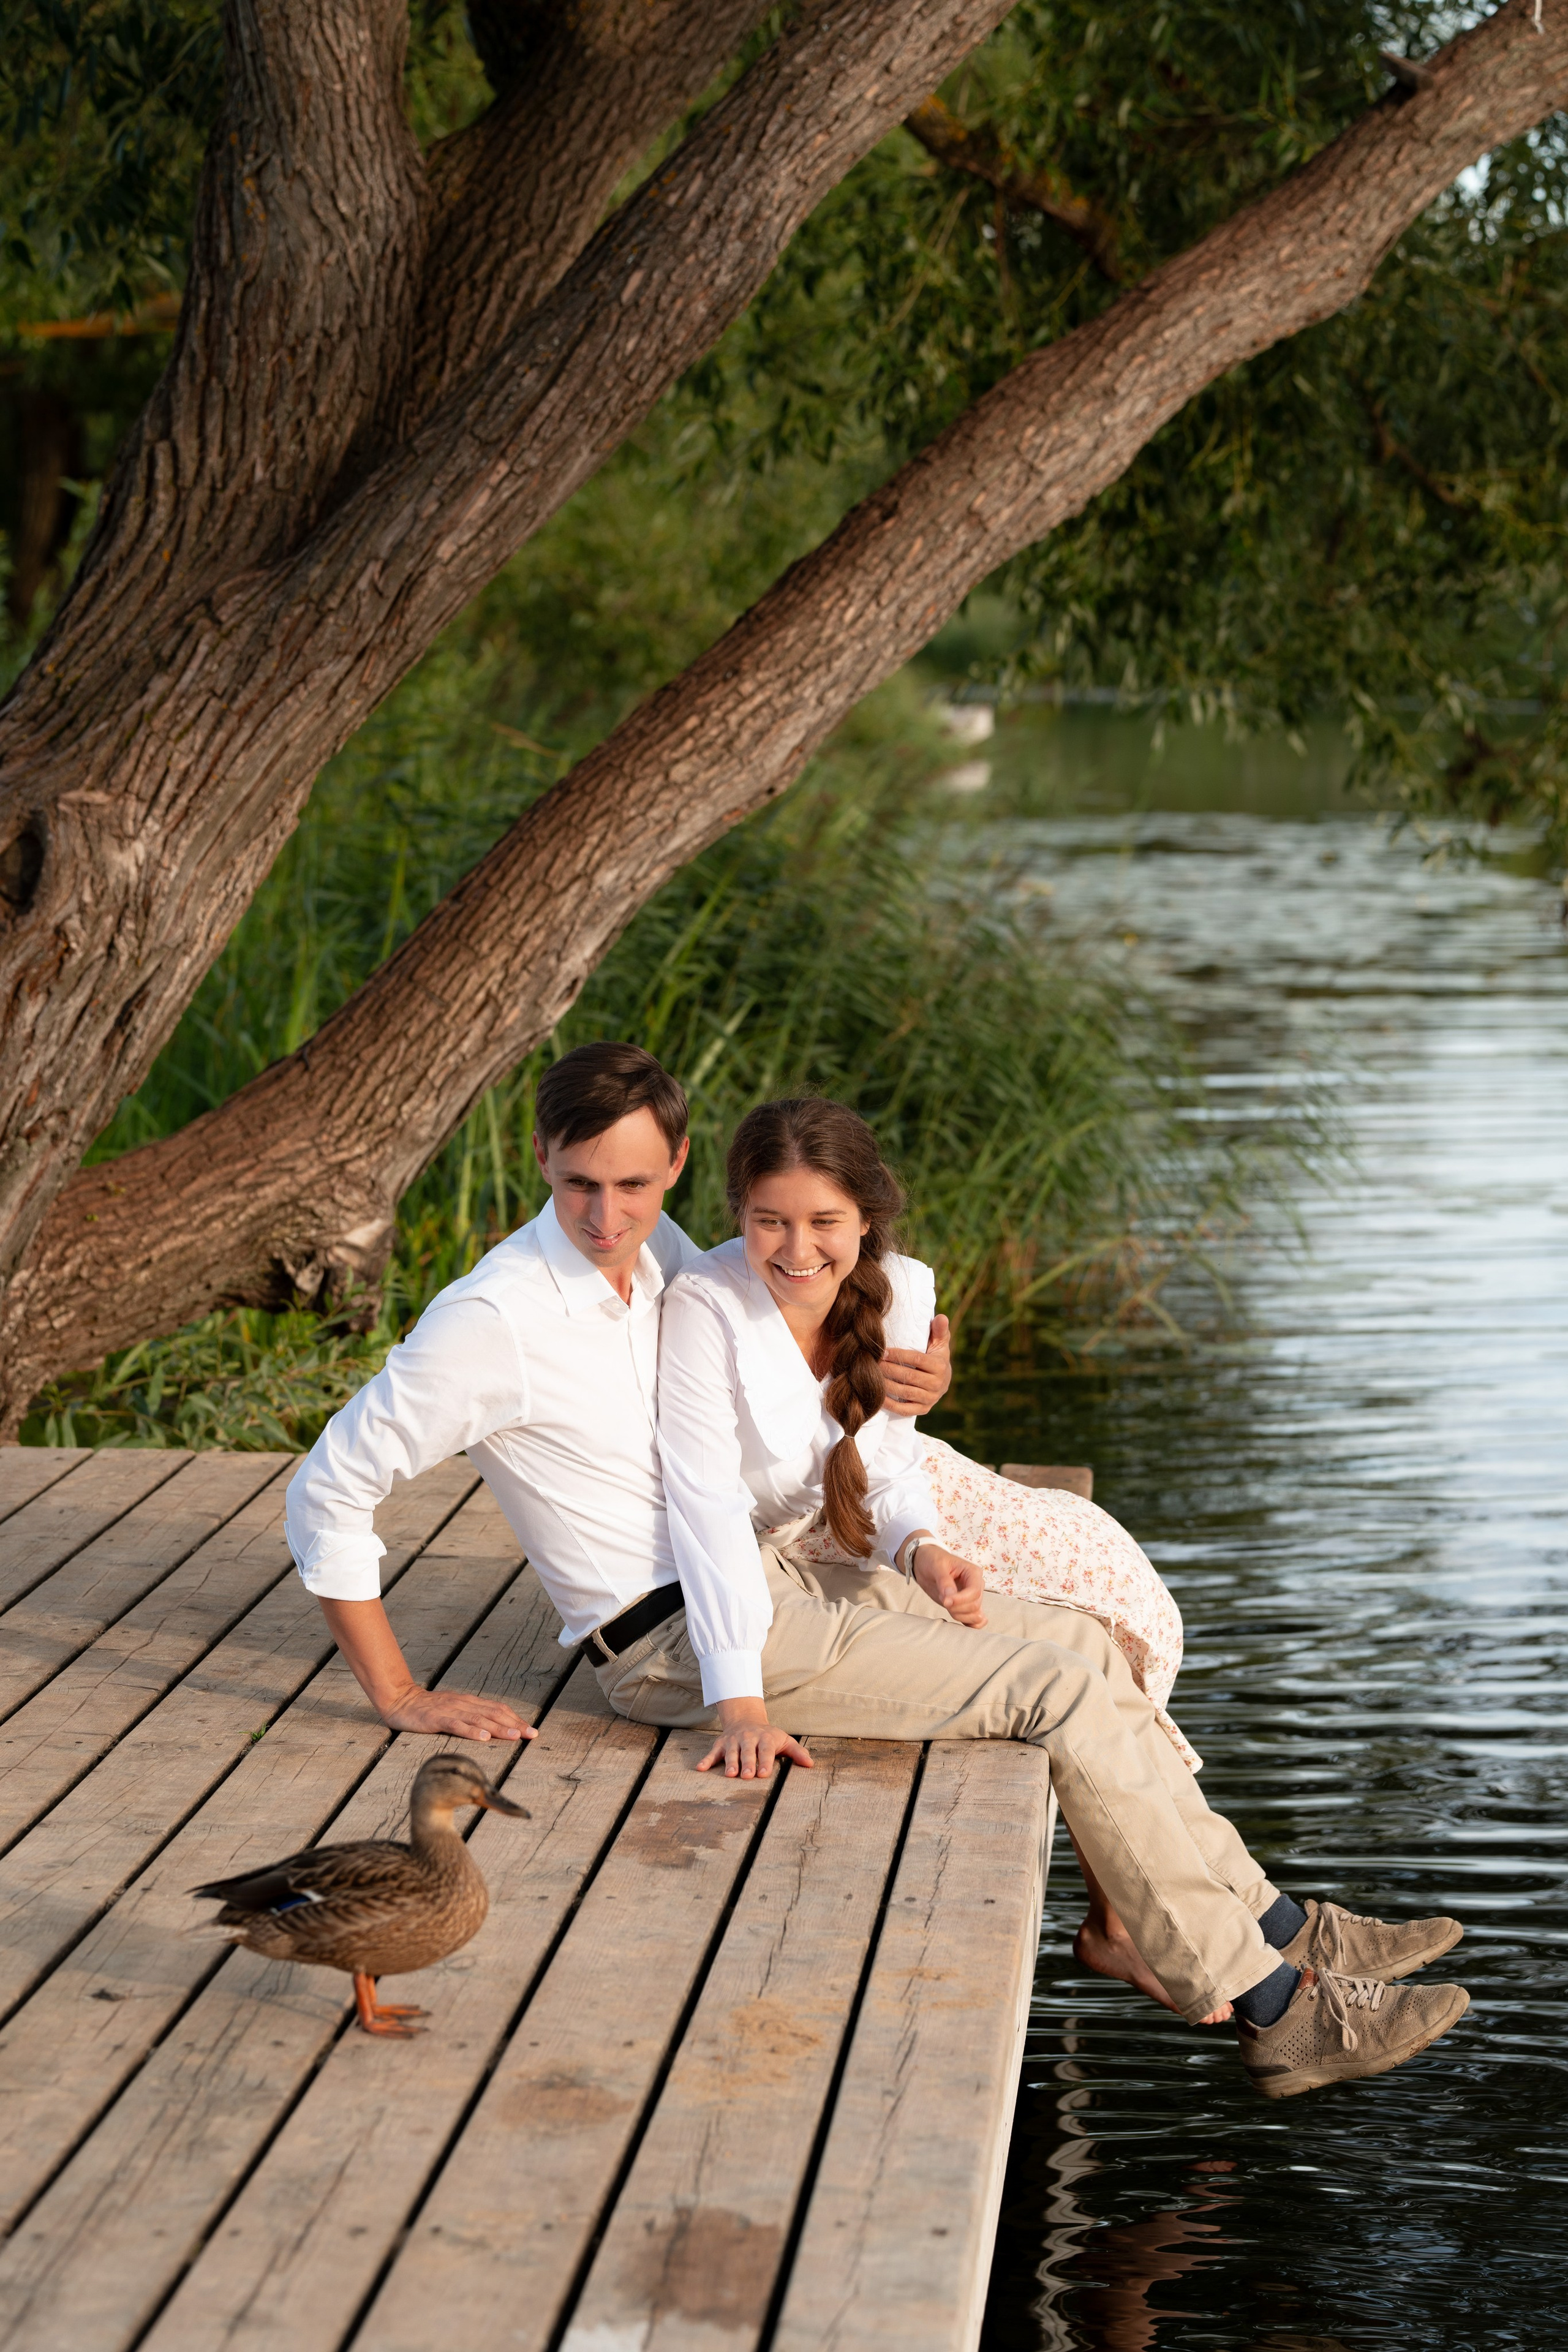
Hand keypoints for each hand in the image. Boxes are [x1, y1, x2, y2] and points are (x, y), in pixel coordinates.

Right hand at [379, 1684, 536, 1743]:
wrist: (401, 1700)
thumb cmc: (428, 1709)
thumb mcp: (454, 1711)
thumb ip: (471, 1717)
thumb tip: (492, 1728)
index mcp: (469, 1703)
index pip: (498, 1710)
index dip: (516, 1719)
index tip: (531, 1730)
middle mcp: (464, 1704)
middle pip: (494, 1714)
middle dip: (515, 1724)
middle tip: (532, 1734)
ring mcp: (451, 1710)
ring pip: (480, 1719)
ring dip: (500, 1728)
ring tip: (515, 1736)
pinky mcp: (438, 1719)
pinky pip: (457, 1725)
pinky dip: (472, 1731)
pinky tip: (484, 1738)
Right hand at [696, 1697, 813, 1779]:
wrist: (746, 1720)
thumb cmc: (768, 1736)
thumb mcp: (784, 1740)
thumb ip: (797, 1752)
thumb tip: (811, 1764)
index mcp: (765, 1739)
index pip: (766, 1751)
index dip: (765, 1762)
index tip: (764, 1774)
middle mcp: (748, 1739)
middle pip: (748, 1752)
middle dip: (748, 1763)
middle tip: (747, 1776)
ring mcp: (733, 1741)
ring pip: (731, 1752)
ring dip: (730, 1763)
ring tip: (730, 1775)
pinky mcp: (720, 1745)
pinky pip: (712, 1753)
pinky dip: (706, 1760)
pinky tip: (701, 1768)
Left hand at [880, 1312, 951, 1417]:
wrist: (943, 1381)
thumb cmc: (936, 1357)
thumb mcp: (940, 1343)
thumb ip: (939, 1330)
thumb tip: (941, 1317)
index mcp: (940, 1366)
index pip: (917, 1359)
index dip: (898, 1355)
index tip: (882, 1351)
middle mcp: (937, 1384)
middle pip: (908, 1376)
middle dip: (888, 1369)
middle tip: (872, 1363)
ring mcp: (930, 1399)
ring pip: (905, 1393)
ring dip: (887, 1385)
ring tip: (871, 1377)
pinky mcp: (923, 1410)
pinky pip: (905, 1410)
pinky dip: (890, 1405)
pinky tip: (878, 1397)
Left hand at [912, 1543, 986, 1626]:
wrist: (927, 1564)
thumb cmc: (933, 1560)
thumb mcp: (936, 1566)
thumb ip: (944, 1581)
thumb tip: (950, 1598)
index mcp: (973, 1572)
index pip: (975, 1592)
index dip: (961, 1600)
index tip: (946, 1601)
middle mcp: (977, 1585)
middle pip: (975, 1605)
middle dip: (958, 1608)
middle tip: (943, 1601)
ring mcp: (973, 1597)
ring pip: (975, 1615)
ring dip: (960, 1616)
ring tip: (946, 1604)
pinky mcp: (966, 1606)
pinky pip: (977, 1620)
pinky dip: (969, 1624)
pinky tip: (958, 1618)